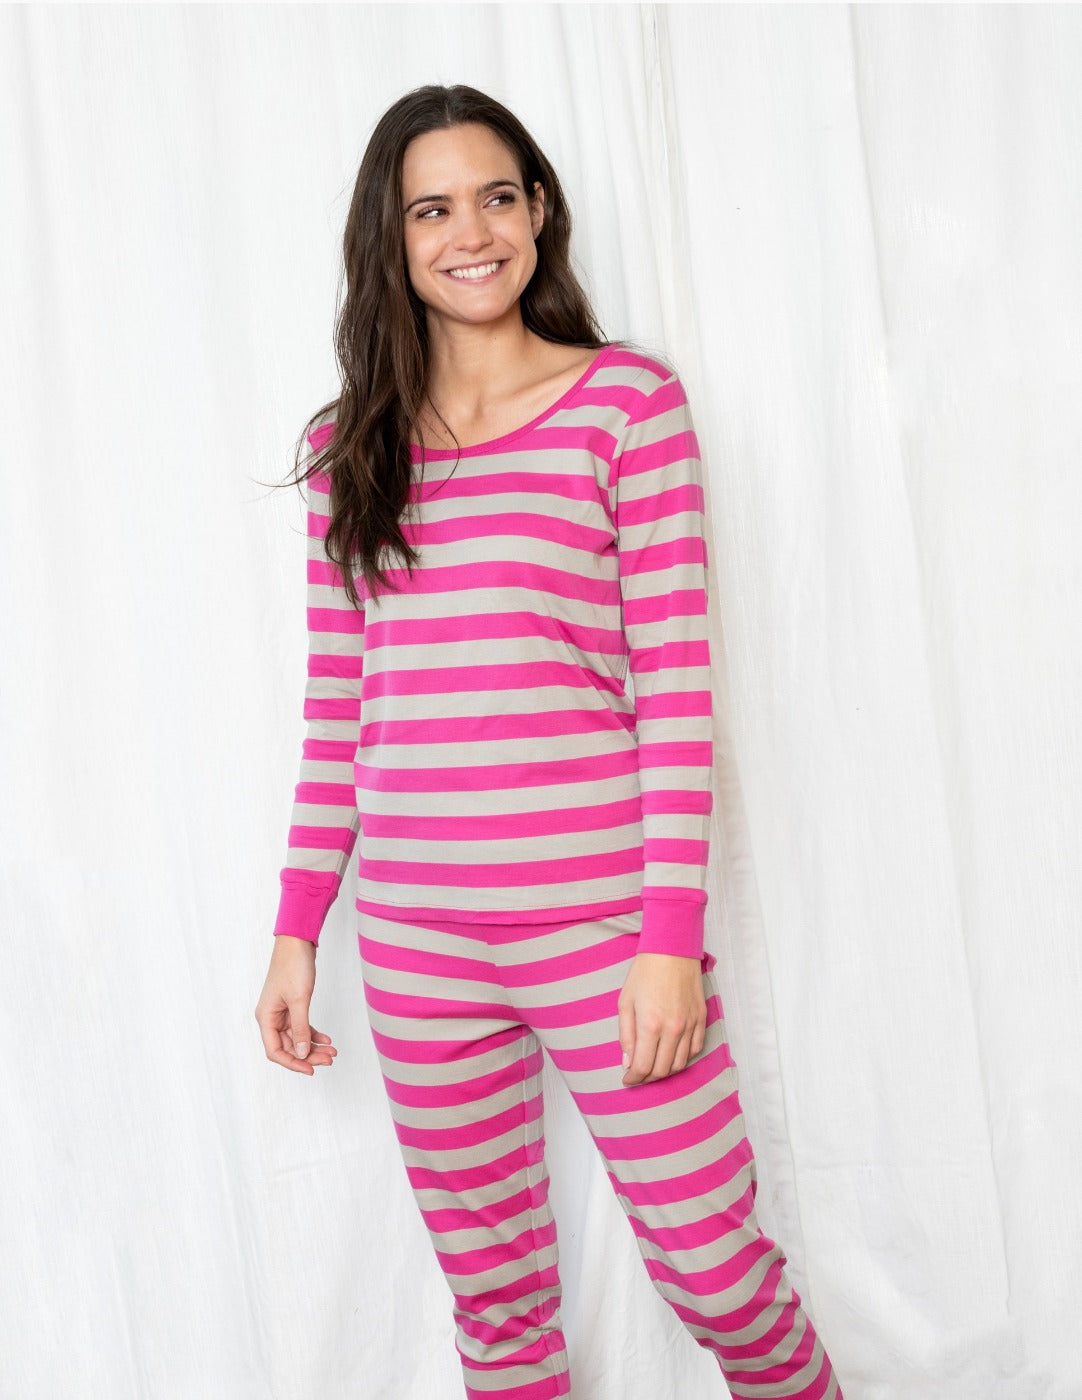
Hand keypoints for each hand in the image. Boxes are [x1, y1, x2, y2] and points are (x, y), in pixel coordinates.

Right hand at [254, 935, 338, 1075]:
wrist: (297, 942)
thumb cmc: (294, 966)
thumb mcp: (299, 1000)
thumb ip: (301, 1029)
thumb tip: (302, 1054)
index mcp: (265, 1018)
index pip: (275, 1051)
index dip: (293, 1063)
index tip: (311, 1070)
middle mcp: (270, 1017)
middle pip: (288, 1047)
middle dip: (308, 1055)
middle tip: (329, 1060)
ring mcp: (281, 1012)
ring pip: (297, 1038)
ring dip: (313, 1046)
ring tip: (332, 1052)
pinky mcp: (292, 1005)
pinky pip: (301, 1026)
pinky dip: (313, 1034)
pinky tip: (327, 1039)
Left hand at [618, 951, 706, 1085]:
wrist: (672, 950)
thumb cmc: (645, 973)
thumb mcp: (625, 1002)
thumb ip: (626, 1035)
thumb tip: (628, 1062)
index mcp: (650, 1025)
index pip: (642, 1067)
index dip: (633, 1079)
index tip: (627, 1080)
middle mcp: (673, 1029)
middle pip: (662, 1070)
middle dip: (647, 1078)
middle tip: (638, 1075)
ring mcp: (690, 1025)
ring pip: (680, 1064)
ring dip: (665, 1070)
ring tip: (654, 1066)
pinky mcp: (701, 1019)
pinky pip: (695, 1050)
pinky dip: (683, 1057)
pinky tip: (672, 1053)